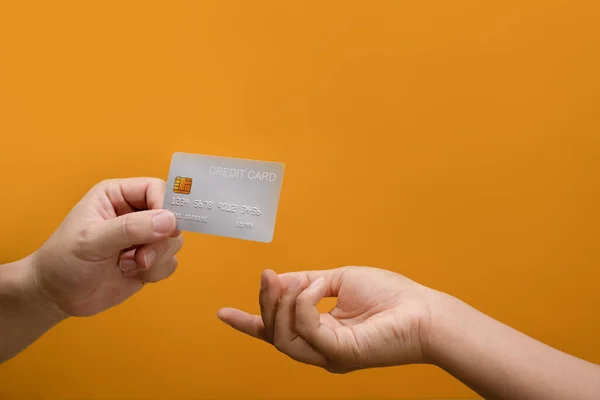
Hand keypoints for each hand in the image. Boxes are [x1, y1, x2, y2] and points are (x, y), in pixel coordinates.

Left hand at [32, 178, 183, 316]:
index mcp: (118, 195)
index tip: (164, 229)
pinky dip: (155, 272)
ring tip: (128, 265)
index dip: (165, 206)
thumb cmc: (64, 260)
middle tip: (140, 255)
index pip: (156, 189)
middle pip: (171, 217)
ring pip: (174, 242)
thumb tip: (169, 221)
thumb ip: (130, 228)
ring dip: (156, 258)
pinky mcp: (150, 260)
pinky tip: (131, 274)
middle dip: (160, 240)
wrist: (57, 296)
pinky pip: (170, 262)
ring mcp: (144, 238)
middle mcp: (135, 213)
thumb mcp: (92, 239)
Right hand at [217, 266, 436, 372]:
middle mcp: (320, 347)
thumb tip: (281, 280)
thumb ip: (307, 282)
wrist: (423, 311)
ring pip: (282, 337)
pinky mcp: (338, 353)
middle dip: (265, 302)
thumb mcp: (338, 279)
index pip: (277, 331)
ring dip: (280, 303)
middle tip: (268, 276)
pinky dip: (304, 303)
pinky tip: (316, 287)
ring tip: (287, 280)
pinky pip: (306, 328)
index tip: (222, 313)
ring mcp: (328, 354)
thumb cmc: (390, 295)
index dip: (249, 323)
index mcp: (320, 331)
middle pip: (274, 333)